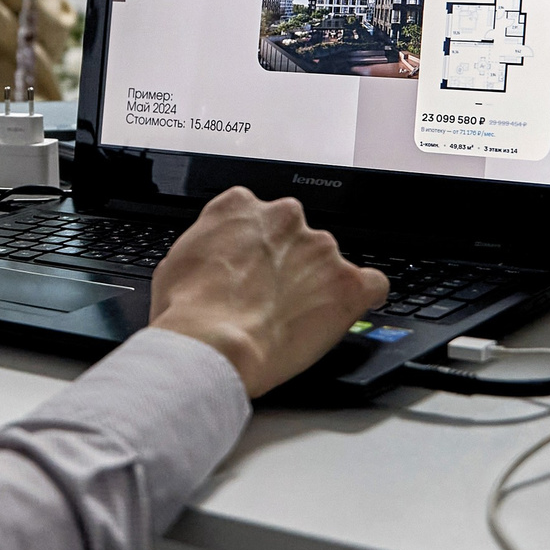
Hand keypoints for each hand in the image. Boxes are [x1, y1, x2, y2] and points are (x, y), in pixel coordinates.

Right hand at [147, 187, 386, 396]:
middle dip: (287, 265)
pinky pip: (372, 284)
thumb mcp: (176, 262)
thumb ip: (207, 248)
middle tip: (269, 299)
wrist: (213, 343)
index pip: (257, 215)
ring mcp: (320, 248)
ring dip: (317, 285)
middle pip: (295, 236)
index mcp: (240, 206)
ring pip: (328, 262)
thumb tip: (212, 260)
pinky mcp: (347, 283)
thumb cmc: (188, 311)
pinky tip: (347, 312)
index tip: (250, 268)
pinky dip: (364, 297)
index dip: (254, 247)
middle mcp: (284, 217)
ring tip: (294, 320)